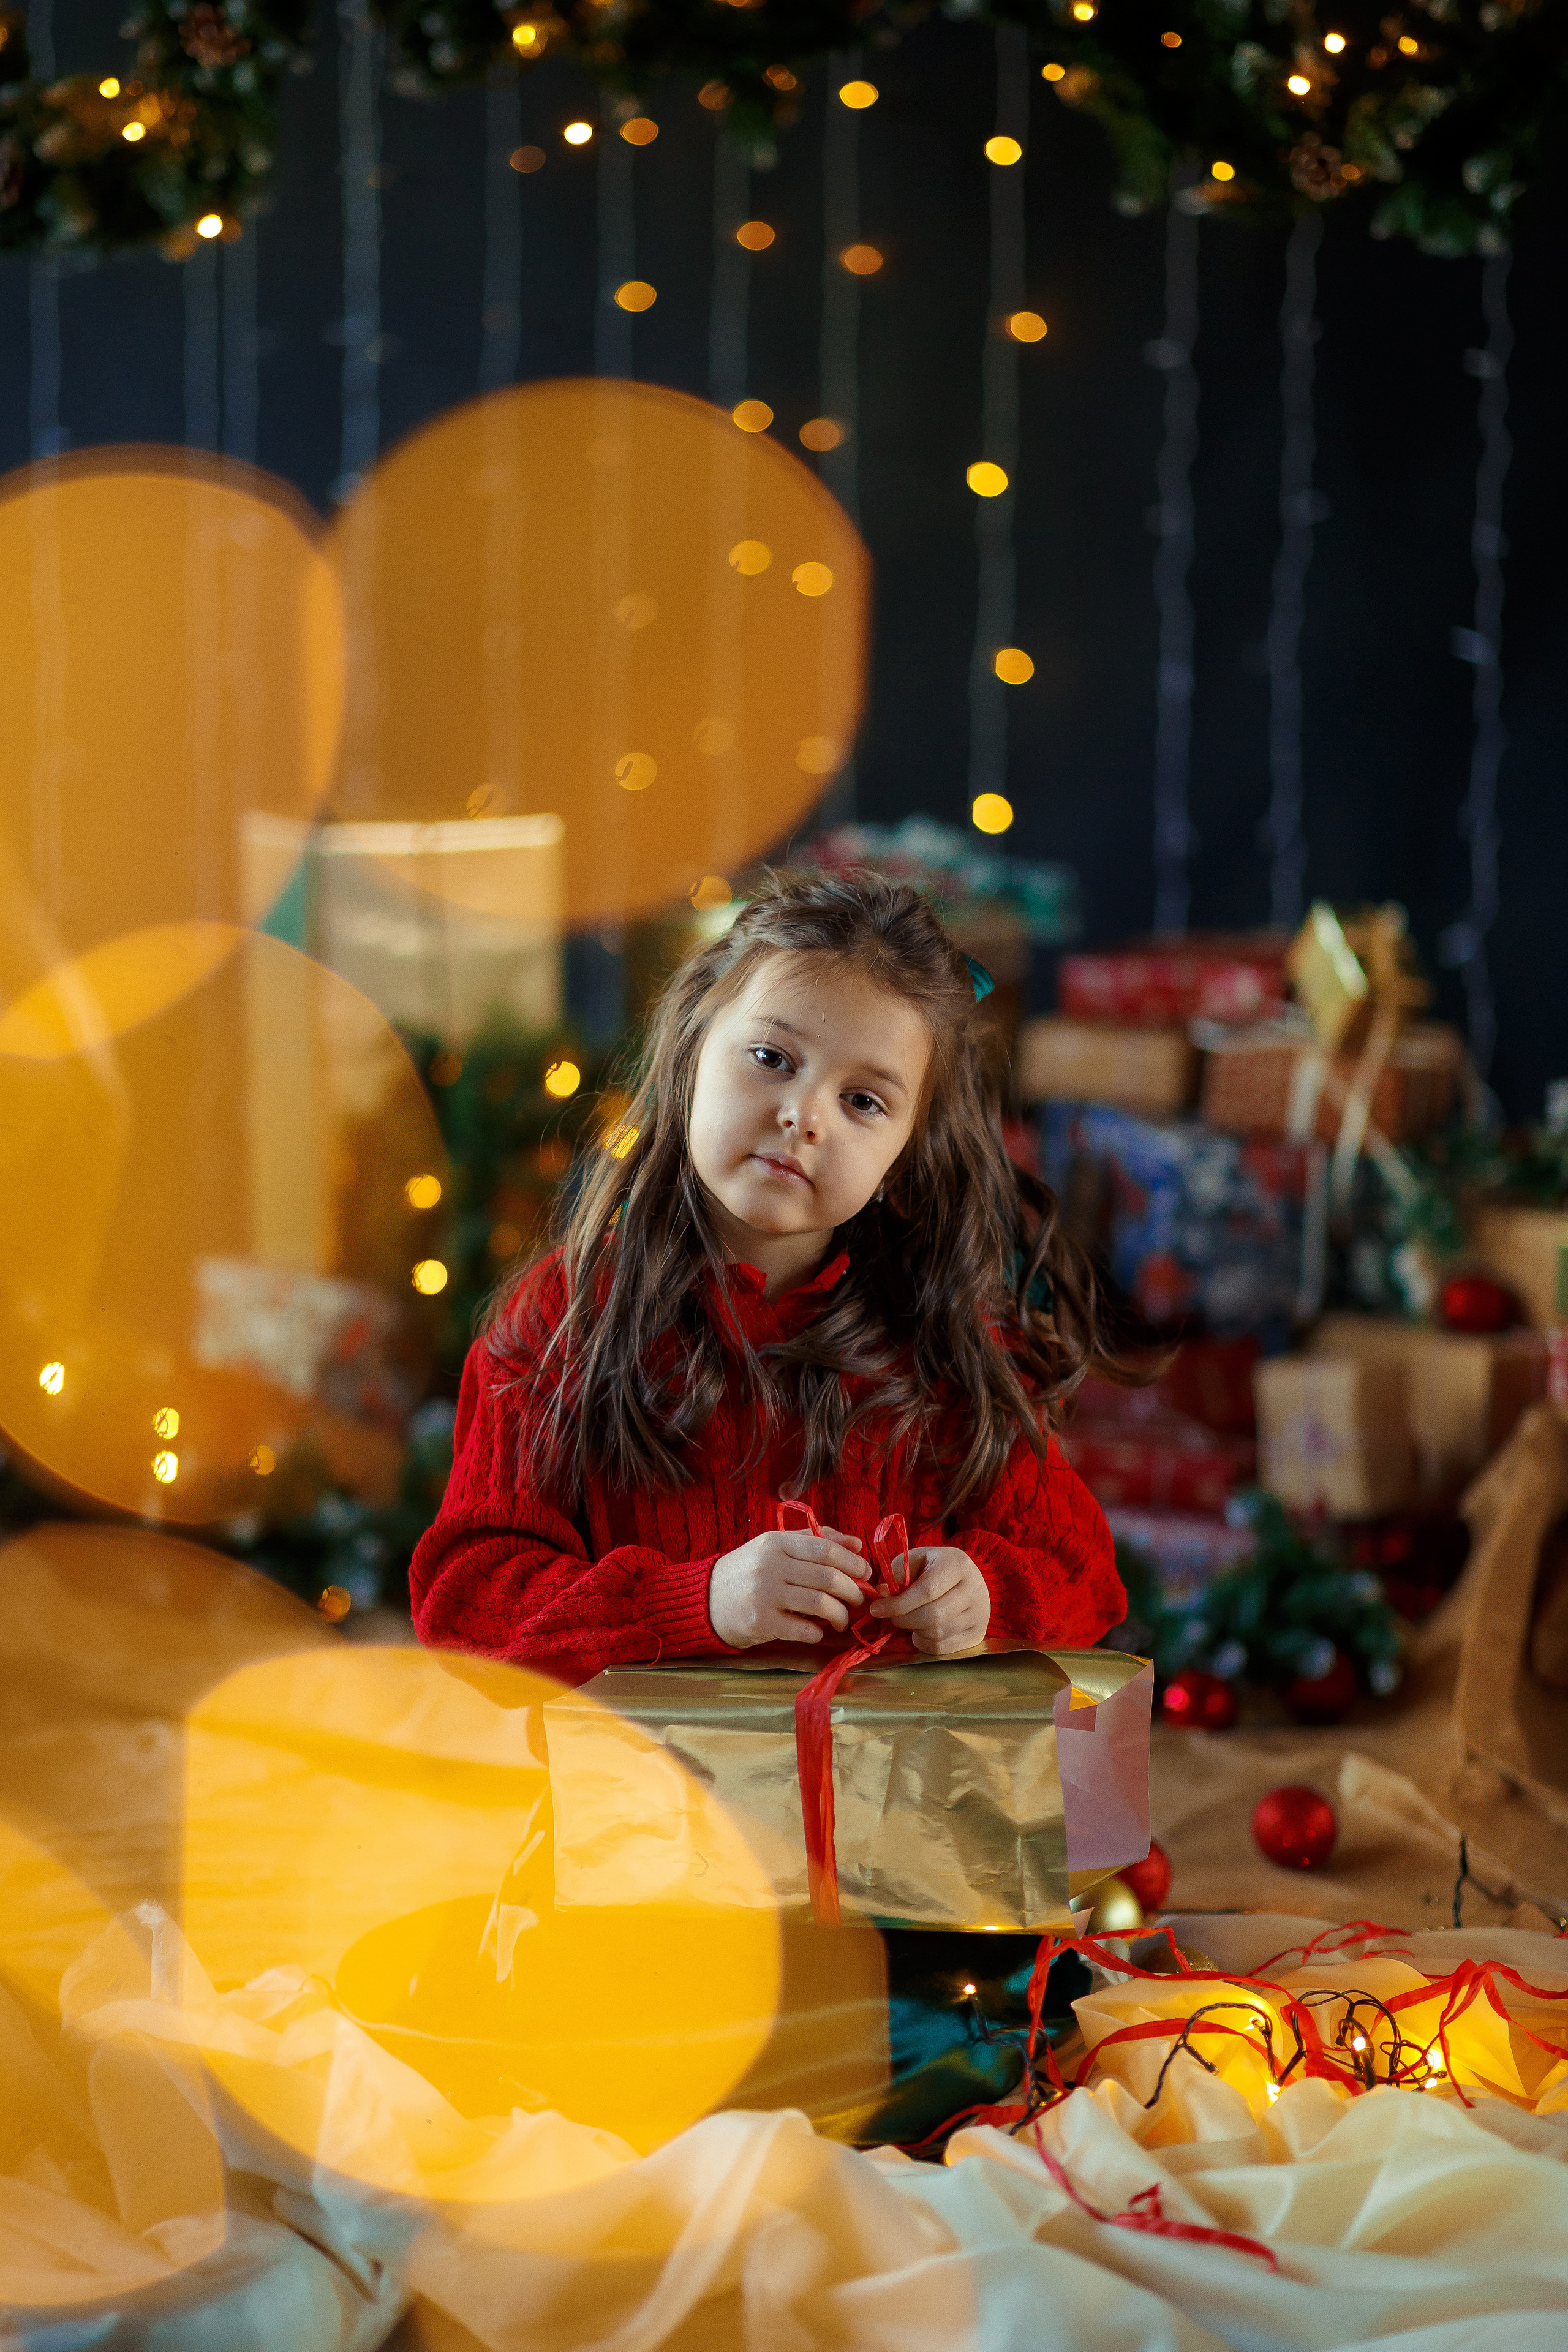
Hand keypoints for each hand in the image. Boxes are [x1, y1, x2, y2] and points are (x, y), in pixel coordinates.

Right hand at [709, 1524, 866, 1648]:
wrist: (705, 1599)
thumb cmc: (747, 1571)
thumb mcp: (774, 1547)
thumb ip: (813, 1540)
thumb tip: (855, 1543)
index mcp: (776, 1542)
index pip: (825, 1549)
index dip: (852, 1563)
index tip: (866, 1573)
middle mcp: (771, 1565)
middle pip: (827, 1577)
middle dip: (852, 1591)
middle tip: (858, 1599)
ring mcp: (764, 1594)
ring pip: (819, 1603)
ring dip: (840, 1614)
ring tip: (842, 1618)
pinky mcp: (760, 1622)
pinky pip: (802, 1628)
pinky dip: (817, 1632)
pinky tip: (818, 1631)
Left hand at [867, 1546, 990, 1655]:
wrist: (967, 1577)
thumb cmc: (935, 1567)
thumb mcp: (915, 1560)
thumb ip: (897, 1574)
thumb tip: (882, 1594)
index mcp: (958, 1565)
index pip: (927, 1590)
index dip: (899, 1603)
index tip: (876, 1608)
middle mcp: (975, 1589)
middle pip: (933, 1616)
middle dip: (904, 1620)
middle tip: (891, 1617)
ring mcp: (980, 1613)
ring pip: (938, 1634)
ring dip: (914, 1631)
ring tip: (908, 1620)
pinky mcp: (979, 1633)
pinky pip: (944, 1648)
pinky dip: (924, 1643)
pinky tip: (920, 1631)